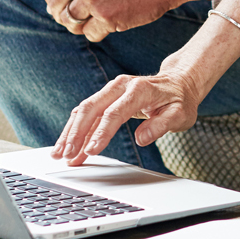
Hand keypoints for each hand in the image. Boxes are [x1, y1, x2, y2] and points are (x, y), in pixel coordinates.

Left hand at [45, 0, 200, 42]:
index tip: (62, 3)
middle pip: (54, 4)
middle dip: (61, 14)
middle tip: (73, 19)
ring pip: (70, 21)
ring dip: (79, 26)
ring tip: (93, 22)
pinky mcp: (107, 16)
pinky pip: (90, 33)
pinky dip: (98, 33)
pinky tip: (111, 24)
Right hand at [55, 70, 199, 163]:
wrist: (179, 83)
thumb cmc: (179, 100)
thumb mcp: (180, 114)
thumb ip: (162, 125)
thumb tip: (142, 138)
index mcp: (138, 90)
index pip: (114, 113)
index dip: (101, 133)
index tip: (90, 150)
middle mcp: (120, 86)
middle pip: (91, 108)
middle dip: (75, 133)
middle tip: (66, 155)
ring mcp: (111, 90)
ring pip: (84, 110)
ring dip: (70, 133)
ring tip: (59, 154)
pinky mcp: (107, 97)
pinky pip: (87, 113)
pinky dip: (76, 129)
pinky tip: (69, 146)